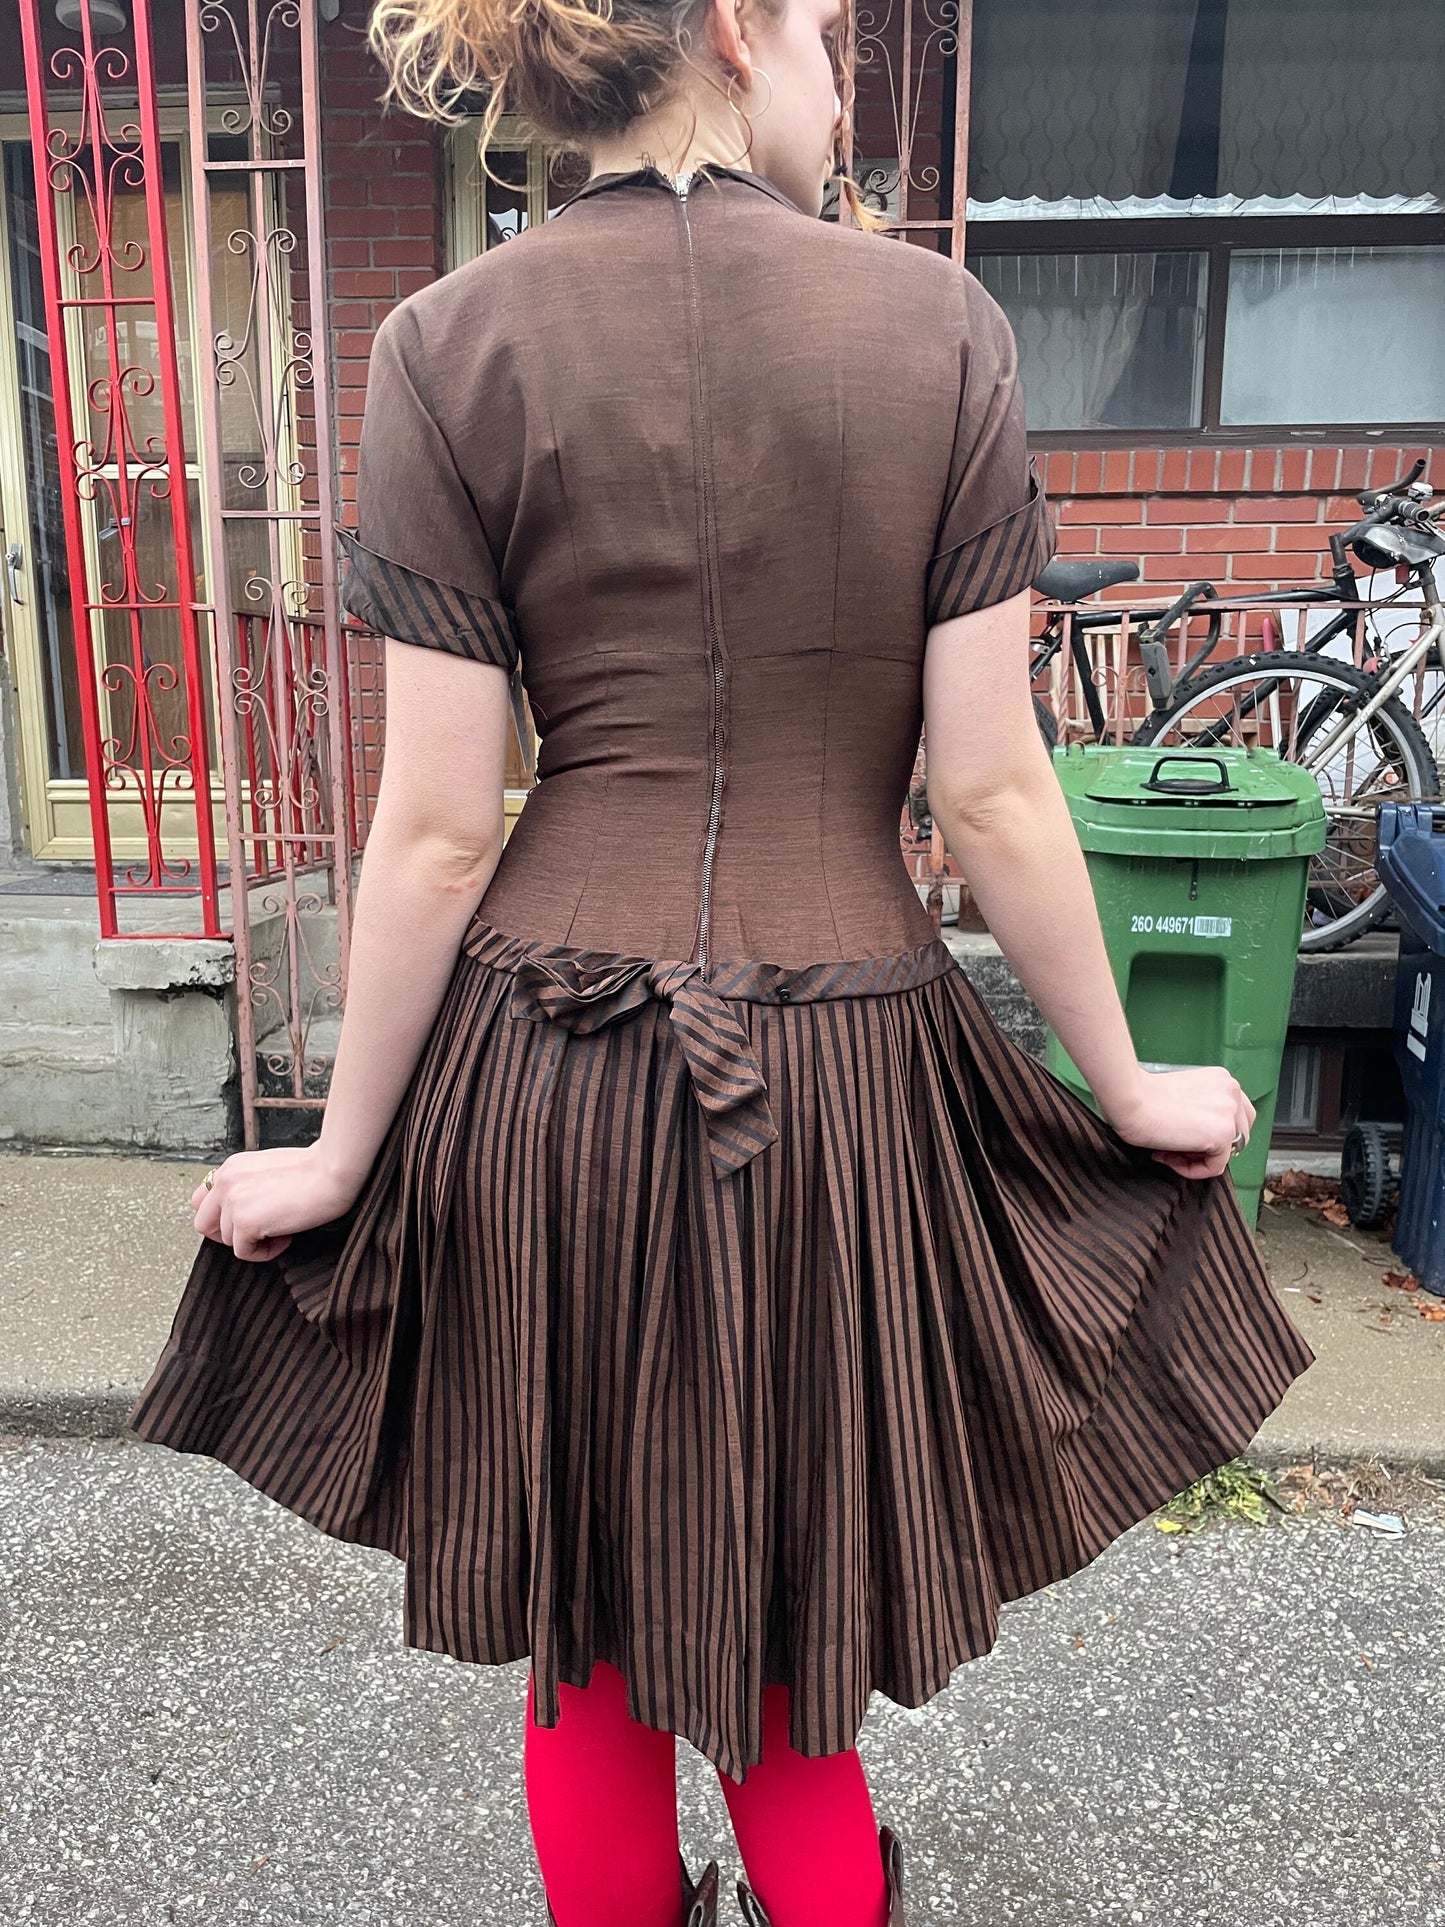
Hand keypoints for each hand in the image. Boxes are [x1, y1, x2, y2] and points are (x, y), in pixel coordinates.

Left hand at [190, 1144, 363, 1262]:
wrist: (332, 1172)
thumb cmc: (313, 1170)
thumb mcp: (269, 1169)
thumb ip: (248, 1185)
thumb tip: (244, 1212)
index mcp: (230, 1167)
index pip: (201, 1201)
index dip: (220, 1217)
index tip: (244, 1221)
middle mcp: (225, 1182)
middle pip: (204, 1224)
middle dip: (229, 1235)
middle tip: (258, 1233)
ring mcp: (232, 1202)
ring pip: (227, 1240)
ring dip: (253, 1242)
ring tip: (282, 1230)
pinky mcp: (245, 1222)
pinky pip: (244, 1252)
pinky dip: (265, 1252)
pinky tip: (286, 1237)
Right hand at [1101, 1065, 1255, 1180]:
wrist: (1131, 1100)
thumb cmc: (1141, 1096)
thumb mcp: (1182, 1095)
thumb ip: (1200, 1108)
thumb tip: (1200, 1135)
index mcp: (1221, 1079)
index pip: (1234, 1114)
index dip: (1210, 1131)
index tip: (1183, 1136)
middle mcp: (1232, 1091)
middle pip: (1239, 1133)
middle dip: (1210, 1146)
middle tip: (1178, 1148)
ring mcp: (1230, 1113)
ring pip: (1227, 1152)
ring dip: (1198, 1158)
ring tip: (1169, 1154)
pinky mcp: (1224, 1134)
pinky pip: (1215, 1166)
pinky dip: (1193, 1170)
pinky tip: (1169, 1159)